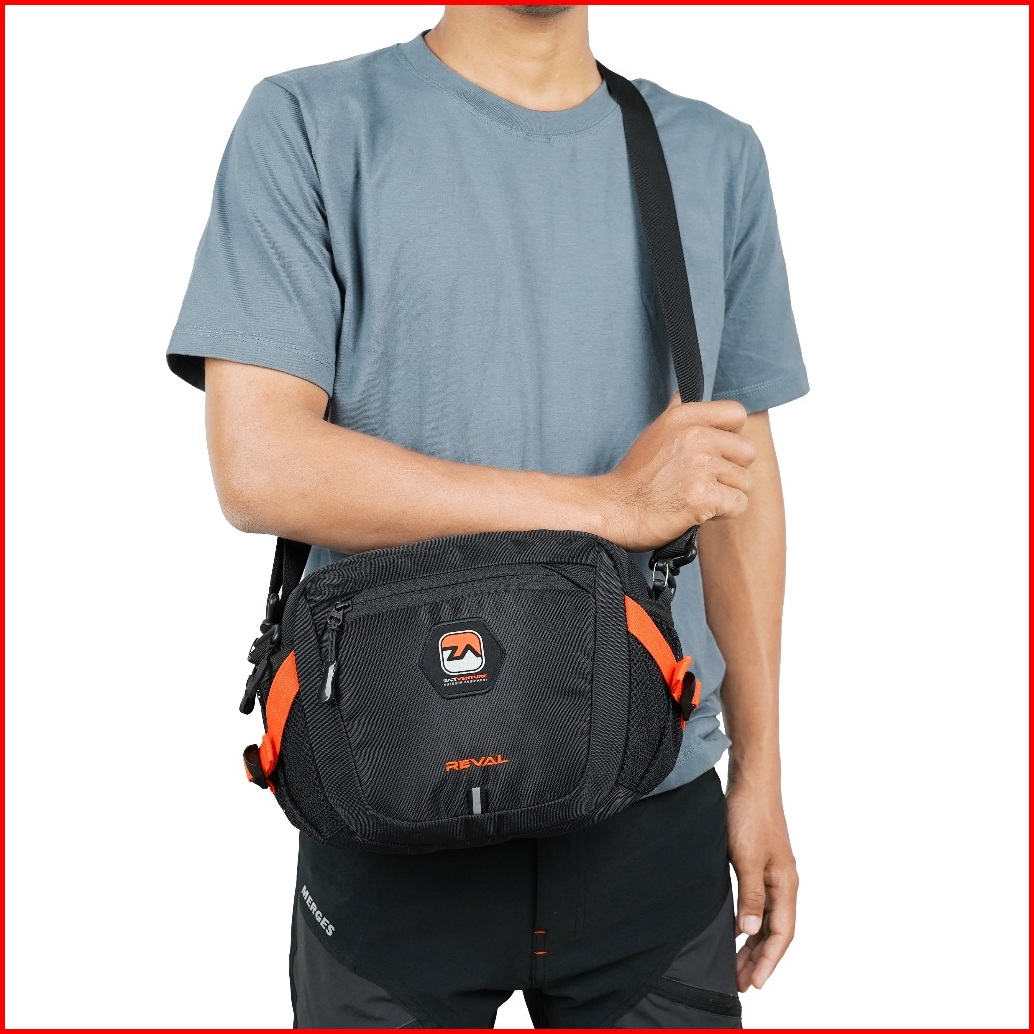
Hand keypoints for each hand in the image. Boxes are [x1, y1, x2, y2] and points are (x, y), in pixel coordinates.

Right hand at [599, 394, 755, 551]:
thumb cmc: (636, 476)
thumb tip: (684, 392)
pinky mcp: (704, 496)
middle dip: (732, 470)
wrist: (615, 510)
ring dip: (726, 494)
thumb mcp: (654, 432)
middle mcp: (695, 436)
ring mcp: (700, 466)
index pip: (737, 414)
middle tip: (704, 480)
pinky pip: (739, 504)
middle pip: (748, 451)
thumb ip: (676, 411)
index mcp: (684, 416)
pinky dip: (724, 513)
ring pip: (745, 481)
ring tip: (697, 496)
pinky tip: (699, 511)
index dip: (732, 436)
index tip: (714, 452)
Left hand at [726, 780, 797, 991]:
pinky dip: (748, 921)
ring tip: (737, 965)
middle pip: (775, 930)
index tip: (755, 983)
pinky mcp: (759, 863)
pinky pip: (757, 903)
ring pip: (766, 918)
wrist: (750, 781)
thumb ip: (750, 895)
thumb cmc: (749, 815)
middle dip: (759, 958)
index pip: (781, 933)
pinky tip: (735, 929)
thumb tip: (749, 931)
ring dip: (752, 942)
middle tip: (741, 982)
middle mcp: (782, 882)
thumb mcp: (746, 857)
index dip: (769, 961)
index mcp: (785, 884)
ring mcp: (772, 872)